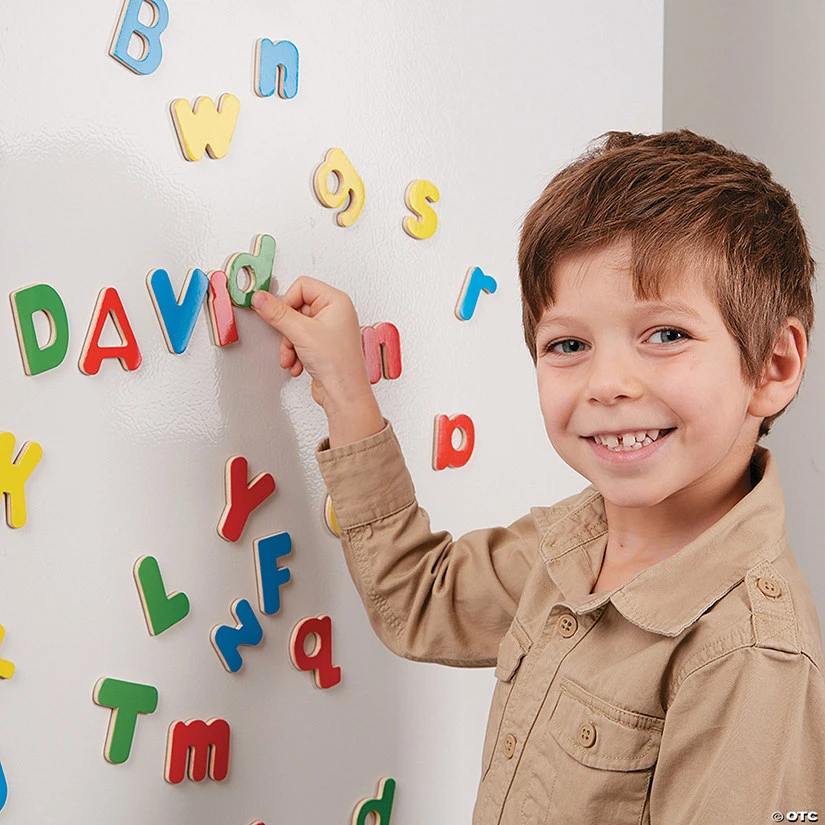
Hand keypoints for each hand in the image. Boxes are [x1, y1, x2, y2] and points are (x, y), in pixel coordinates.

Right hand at [251, 277, 384, 445]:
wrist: (344, 394)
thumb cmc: (338, 364)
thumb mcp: (301, 333)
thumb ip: (277, 313)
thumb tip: (260, 298)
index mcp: (336, 301)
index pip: (302, 286)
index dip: (287, 302)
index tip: (281, 317)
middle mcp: (335, 313)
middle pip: (296, 308)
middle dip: (287, 330)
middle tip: (290, 340)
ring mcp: (329, 330)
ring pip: (295, 327)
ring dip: (289, 344)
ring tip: (293, 356)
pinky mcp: (322, 346)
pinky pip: (299, 341)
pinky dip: (294, 353)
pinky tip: (297, 364)